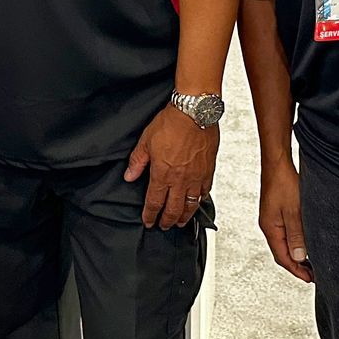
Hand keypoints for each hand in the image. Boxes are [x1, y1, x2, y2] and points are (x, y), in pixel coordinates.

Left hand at [124, 106, 219, 229]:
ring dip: (184, 216)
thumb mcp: (146, 141)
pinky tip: (196, 202)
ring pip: (190, 205)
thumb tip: (129, 176)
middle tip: (164, 226)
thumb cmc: (171, 123)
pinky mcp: (208, 171)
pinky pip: (204, 192)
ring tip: (180, 222)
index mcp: (162, 174)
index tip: (148, 221)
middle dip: (167, 221)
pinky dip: (199, 201)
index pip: (154, 202)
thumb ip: (137, 161)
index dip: (150, 215)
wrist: (195, 112)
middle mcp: (180, 180)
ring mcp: (196, 177)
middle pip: (173, 209)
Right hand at [258, 160, 311, 282]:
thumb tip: (298, 257)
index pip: (282, 257)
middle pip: (282, 253)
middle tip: (312, 274)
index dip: (296, 271)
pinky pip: (285, 233)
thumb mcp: (293, 211)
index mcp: (270, 228)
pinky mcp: (276, 212)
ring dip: (296, 254)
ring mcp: (272, 219)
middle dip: (296, 266)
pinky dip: (295, 242)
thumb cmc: (283, 183)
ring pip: (284, 244)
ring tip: (310, 262)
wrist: (277, 163)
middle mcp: (269, 226)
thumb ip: (296, 235)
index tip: (309, 279)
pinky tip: (303, 241)